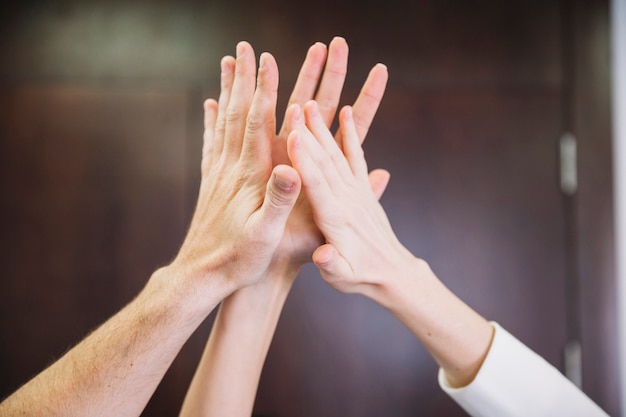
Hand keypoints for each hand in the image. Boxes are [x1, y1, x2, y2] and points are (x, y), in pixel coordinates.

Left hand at [169, 42, 299, 292]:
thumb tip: (292, 167)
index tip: (269, 59)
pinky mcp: (211, 184)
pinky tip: (210, 106)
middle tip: (246, 48)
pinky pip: (211, 143)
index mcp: (249, 176)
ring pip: (223, 122)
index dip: (263, 90)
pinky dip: (212, 120)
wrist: (200, 276)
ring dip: (228, 90)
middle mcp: (231, 168)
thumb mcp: (267, 236)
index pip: (256, 123)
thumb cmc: (239, 260)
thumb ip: (280, 200)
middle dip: (244, 78)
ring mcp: (218, 174)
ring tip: (228, 63)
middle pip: (237, 113)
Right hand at [287, 101, 413, 294]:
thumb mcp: (342, 278)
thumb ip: (332, 265)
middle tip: (296, 107)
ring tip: (310, 102)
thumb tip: (322, 256)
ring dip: (324, 128)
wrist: (392, 272)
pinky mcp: (364, 188)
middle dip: (311, 134)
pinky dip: (351, 133)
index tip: (294, 137)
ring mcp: (357, 192)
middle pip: (327, 163)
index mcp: (336, 221)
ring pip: (339, 154)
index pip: (319, 187)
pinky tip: (346, 110)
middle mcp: (348, 201)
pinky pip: (356, 156)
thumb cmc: (360, 277)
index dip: (306, 162)